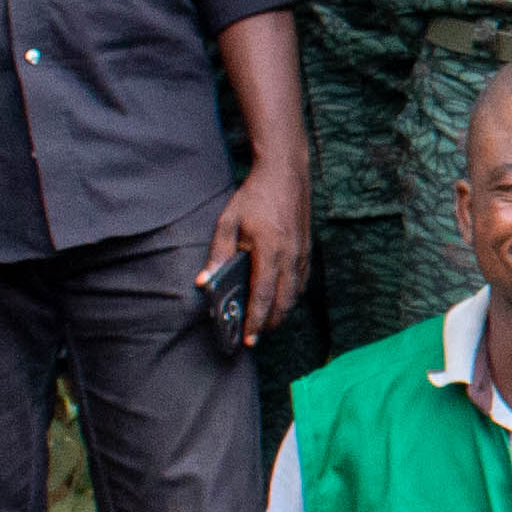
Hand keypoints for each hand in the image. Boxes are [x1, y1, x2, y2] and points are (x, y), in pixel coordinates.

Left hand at [206, 159, 311, 353]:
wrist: (285, 173)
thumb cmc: (254, 196)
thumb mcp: (228, 221)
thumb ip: (218, 254)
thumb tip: (203, 282)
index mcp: (268, 249)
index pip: (262, 295)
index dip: (256, 320)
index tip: (249, 338)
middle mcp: (290, 255)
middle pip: (283, 301)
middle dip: (270, 323)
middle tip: (256, 337)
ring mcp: (302, 253)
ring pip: (296, 294)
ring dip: (283, 312)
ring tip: (267, 323)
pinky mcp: (308, 249)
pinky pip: (303, 281)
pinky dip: (293, 296)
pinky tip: (282, 300)